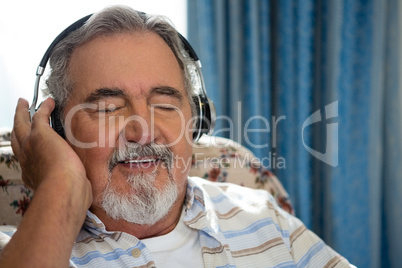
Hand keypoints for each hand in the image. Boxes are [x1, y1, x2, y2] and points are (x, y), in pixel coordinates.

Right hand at [0, 98, 91, 267]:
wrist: (63, 189)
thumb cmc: (68, 196)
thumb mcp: (69, 192)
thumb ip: (75, 189)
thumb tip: (86, 192)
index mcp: (33, 175)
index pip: (28, 160)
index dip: (28, 152)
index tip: (33, 149)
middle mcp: (27, 160)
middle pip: (17, 139)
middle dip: (18, 127)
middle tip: (19, 117)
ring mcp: (30, 146)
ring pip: (21, 124)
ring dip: (22, 113)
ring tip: (24, 104)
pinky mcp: (40, 134)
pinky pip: (39, 114)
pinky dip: (44, 107)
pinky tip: (49, 101)